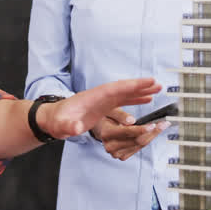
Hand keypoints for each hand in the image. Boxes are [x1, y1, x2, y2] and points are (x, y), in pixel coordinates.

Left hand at [36, 77, 160, 140]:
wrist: (52, 119)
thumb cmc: (57, 122)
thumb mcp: (61, 125)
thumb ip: (69, 126)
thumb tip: (76, 127)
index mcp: (93, 97)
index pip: (115, 89)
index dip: (132, 85)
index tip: (147, 82)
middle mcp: (100, 96)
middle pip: (123, 88)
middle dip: (140, 85)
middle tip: (158, 84)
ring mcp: (103, 100)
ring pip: (125, 93)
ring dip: (141, 91)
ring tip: (157, 89)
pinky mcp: (104, 106)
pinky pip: (123, 100)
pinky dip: (135, 98)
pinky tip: (146, 99)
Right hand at [92, 109, 170, 160]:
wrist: (100, 128)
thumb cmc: (106, 116)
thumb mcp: (111, 110)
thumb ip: (120, 115)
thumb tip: (132, 121)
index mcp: (106, 133)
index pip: (126, 132)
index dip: (141, 129)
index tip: (154, 125)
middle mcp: (110, 146)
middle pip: (136, 141)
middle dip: (152, 132)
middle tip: (165, 124)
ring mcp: (116, 153)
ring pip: (140, 145)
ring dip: (152, 136)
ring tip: (162, 126)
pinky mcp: (121, 156)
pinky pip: (138, 149)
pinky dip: (147, 140)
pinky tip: (153, 133)